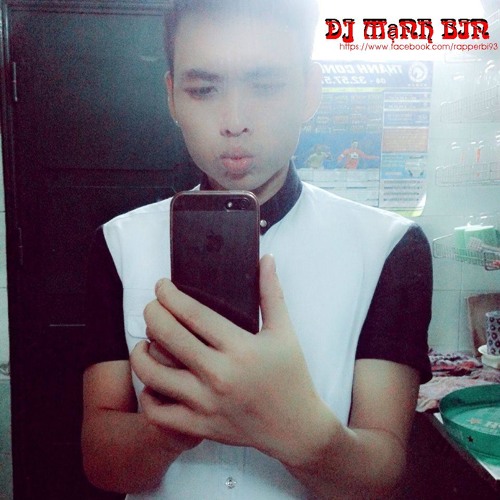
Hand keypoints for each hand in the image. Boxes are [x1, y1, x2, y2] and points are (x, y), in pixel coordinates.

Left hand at [130, 255, 333, 465]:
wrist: (296, 428)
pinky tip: (154, 381)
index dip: (170, 295)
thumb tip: (266, 259)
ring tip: (147, 343)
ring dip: (141, 353)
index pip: (193, 314)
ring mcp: (206, 403)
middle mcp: (219, 374)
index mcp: (240, 347)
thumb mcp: (284, 332)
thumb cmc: (291, 377)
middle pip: (168, 336)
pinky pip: (158, 412)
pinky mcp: (199, 426)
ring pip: (153, 374)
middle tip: (153, 306)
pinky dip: (147, 395)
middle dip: (152, 313)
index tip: (162, 286)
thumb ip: (271, 293)